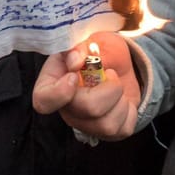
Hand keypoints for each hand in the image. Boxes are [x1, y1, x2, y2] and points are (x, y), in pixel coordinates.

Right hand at [30, 31, 144, 140]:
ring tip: (116, 86)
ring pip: (107, 124)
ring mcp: (86, 125)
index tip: (75, 75)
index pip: (44, 101)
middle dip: (110, 87)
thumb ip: (78, 48)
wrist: (118, 64)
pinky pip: (123, 129)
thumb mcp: (87, 40)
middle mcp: (66, 110)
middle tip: (110, 73)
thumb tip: (76, 61)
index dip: (59, 92)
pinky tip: (122, 101)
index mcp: (53, 85)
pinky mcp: (108, 134)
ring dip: (121, 99)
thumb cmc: (97, 52)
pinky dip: (130, 111)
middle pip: (88, 108)